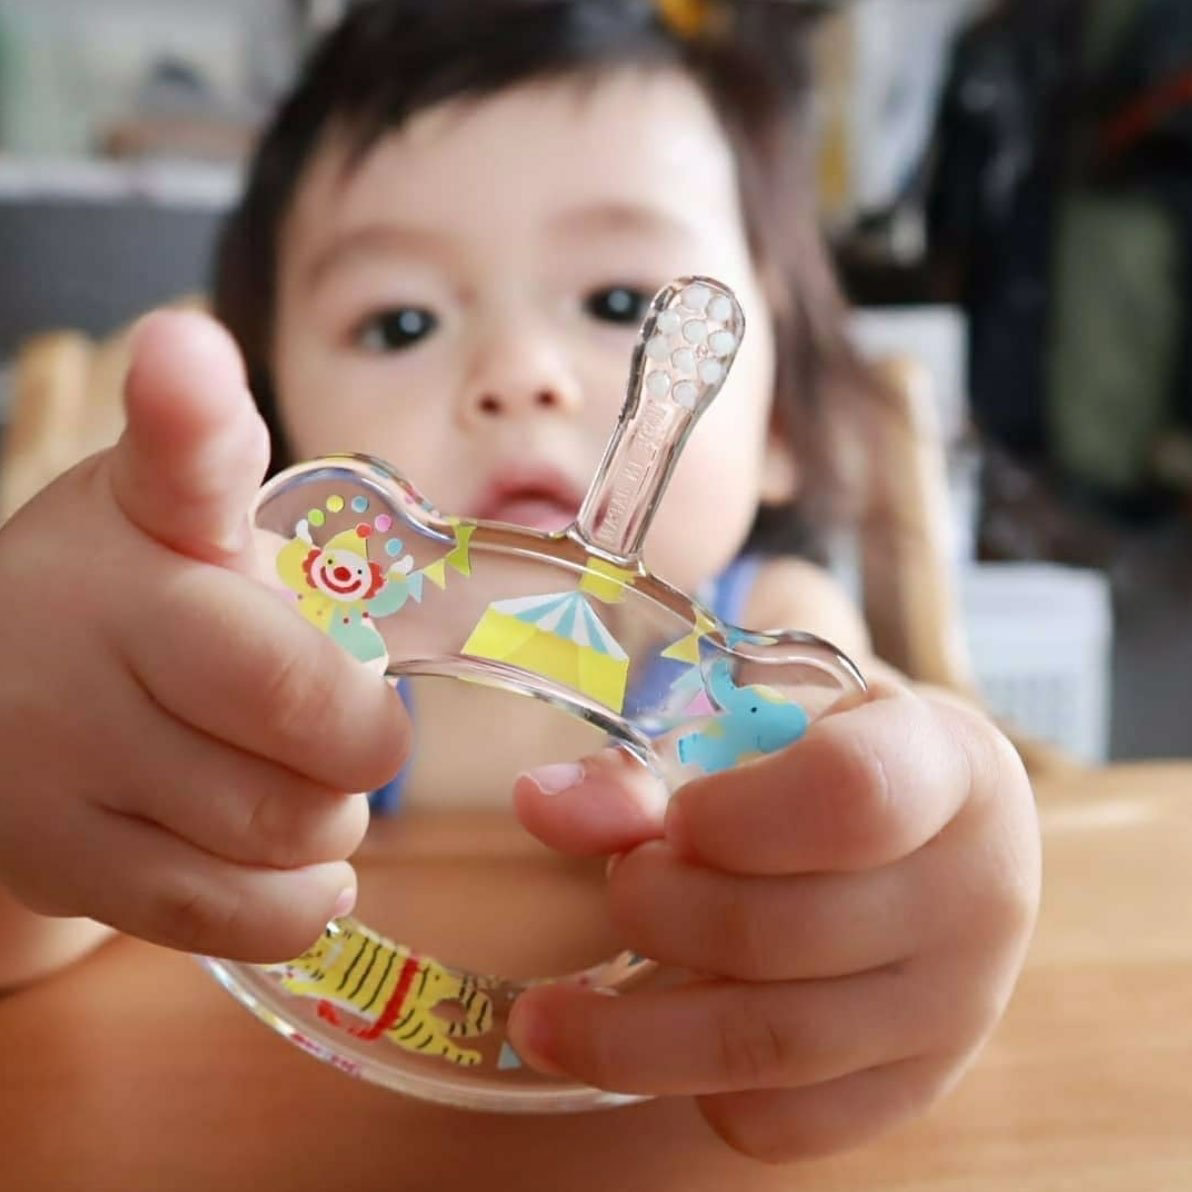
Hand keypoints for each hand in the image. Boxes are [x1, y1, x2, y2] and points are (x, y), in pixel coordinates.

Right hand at [0, 311, 408, 960]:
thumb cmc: (131, 602)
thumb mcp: (180, 523)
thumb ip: (266, 507)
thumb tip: (319, 477)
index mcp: (148, 521)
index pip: (177, 453)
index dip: (183, 402)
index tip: (185, 355)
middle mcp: (96, 626)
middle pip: (312, 712)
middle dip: (367, 739)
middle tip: (352, 730)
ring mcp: (65, 754)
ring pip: (285, 823)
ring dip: (334, 820)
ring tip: (309, 790)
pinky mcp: (63, 860)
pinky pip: (234, 914)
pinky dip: (300, 902)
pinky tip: (304, 869)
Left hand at [508, 678, 1039, 1161]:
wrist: (946, 833)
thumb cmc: (832, 756)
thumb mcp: (764, 724)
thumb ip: (651, 763)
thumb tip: (541, 807)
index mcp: (947, 767)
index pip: (852, 797)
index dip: (735, 816)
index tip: (676, 817)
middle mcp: (975, 893)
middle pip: (788, 932)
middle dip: (659, 912)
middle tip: (623, 880)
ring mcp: (957, 1005)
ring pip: (777, 1045)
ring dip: (633, 1035)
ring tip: (548, 1012)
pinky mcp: (919, 1086)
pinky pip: (790, 1122)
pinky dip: (698, 1092)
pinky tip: (662, 1041)